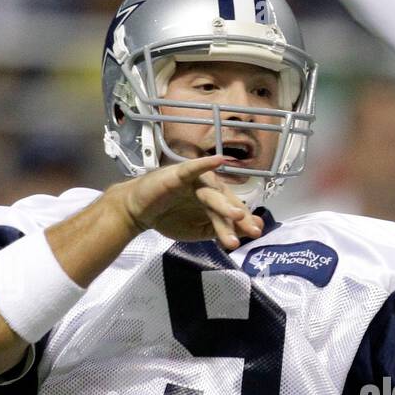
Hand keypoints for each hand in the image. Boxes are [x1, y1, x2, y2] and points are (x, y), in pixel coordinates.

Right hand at [108, 155, 262, 250]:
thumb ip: (222, 229)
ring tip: (238, 216)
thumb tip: (249, 230)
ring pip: (212, 194)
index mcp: (213, 201)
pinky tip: (218, 161)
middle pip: (226, 203)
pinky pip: (193, 169)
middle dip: (239, 218)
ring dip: (225, 205)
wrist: (137, 212)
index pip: (232, 211)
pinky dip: (205, 164)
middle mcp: (207, 188)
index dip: (244, 222)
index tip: (256, 233)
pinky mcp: (180, 174)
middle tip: (253, 231)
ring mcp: (194, 181)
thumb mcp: (199, 230)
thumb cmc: (168, 218)